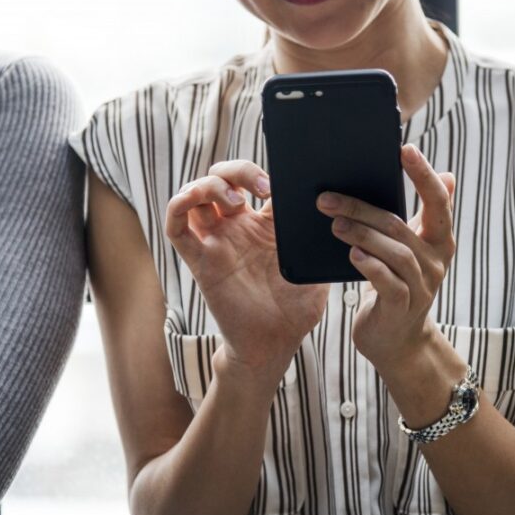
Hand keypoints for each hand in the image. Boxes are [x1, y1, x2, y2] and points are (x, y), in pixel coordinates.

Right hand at [165, 160, 328, 374]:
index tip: (280, 183)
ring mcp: (216, 243)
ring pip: (196, 196)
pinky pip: (176, 227)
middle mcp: (236, 229)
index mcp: (265, 226)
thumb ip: (319, 241)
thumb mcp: (315, 267)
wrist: (275, 344)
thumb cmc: (296, 309)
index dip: (262, 173)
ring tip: (236, 201)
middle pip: (221, 179)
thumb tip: (338, 213)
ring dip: (209, 185)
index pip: (254, 182)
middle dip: (236, 171)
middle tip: (261, 187)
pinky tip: (193, 202)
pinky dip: (178, 206)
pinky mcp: (199, 261)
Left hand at [317, 145, 455, 371]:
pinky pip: (387, 282)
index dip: (423, 175)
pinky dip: (369, 266)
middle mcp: (435, 261)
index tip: (405, 149)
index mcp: (439, 240)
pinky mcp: (402, 307)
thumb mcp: (414, 248)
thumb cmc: (399, 284)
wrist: (397, 340)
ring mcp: (421, 286)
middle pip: (400, 226)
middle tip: (328, 198)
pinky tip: (352, 255)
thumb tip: (448, 174)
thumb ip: (424, 215)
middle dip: (363, 208)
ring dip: (360, 234)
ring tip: (333, 223)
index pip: (438, 201)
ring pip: (394, 252)